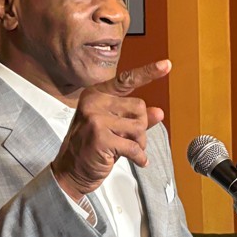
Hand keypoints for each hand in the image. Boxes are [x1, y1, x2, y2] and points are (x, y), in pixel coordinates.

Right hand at [51, 60, 170, 199]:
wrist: (69, 172)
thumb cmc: (92, 148)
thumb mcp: (114, 129)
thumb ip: (135, 118)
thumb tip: (159, 112)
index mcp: (96, 95)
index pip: (126, 80)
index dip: (149, 72)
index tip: (167, 65)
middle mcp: (94, 102)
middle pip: (139, 107)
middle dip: (140, 127)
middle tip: (128, 140)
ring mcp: (96, 119)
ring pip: (139, 127)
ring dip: (139, 143)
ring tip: (126, 150)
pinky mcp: (101, 137)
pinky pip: (134, 146)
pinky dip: (139, 157)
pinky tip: (137, 161)